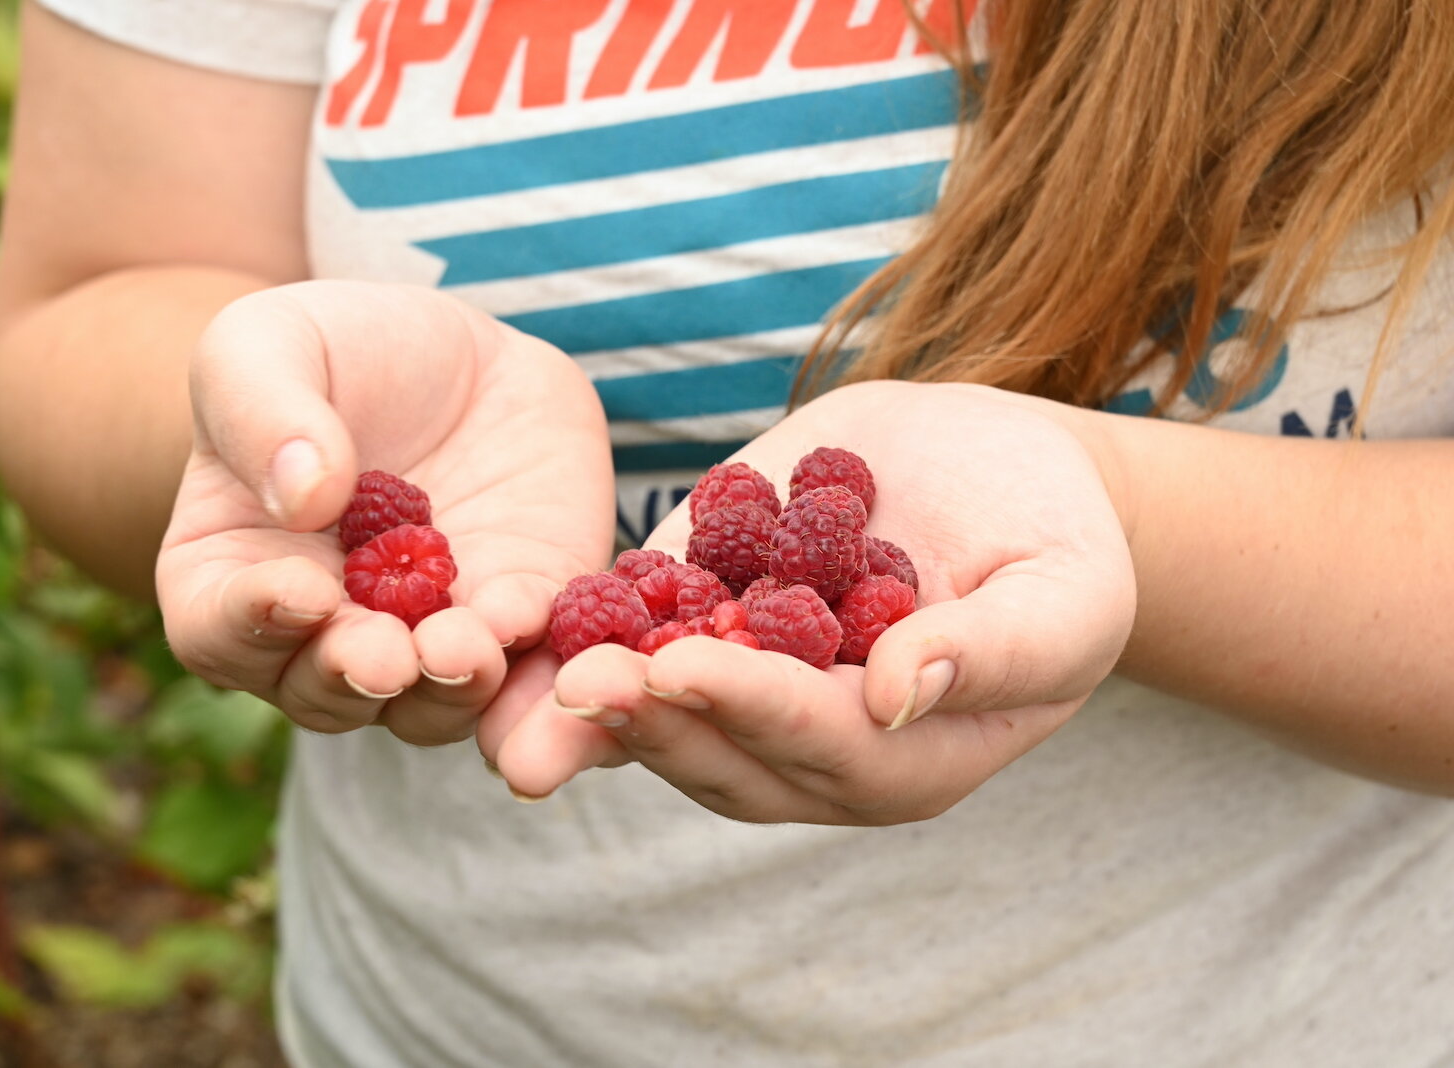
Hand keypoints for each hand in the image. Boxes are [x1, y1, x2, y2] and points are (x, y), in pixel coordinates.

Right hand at [157, 281, 613, 742]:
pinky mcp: (518, 620)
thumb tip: (302, 498)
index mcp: (232, 578)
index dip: (250, 622)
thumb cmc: (332, 350)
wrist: (460, 353)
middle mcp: (323, 636)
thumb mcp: (268, 345)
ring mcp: (425, 640)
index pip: (219, 630)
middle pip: (326, 690)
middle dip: (356, 675)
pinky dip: (530, 664)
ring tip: (464, 649)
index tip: (298, 592)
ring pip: (430, 702)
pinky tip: (530, 617)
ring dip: (447, 688)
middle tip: (385, 655)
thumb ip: (264, 414)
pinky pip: (527, 663)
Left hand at [480, 381, 1134, 822]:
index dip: (755, 710)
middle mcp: (819, 746)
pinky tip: (541, 620)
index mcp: (911, 759)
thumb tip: (898, 694)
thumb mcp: (1063, 595)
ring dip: (606, 699)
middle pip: (729, 755)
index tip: (686, 669)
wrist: (995, 469)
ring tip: (545, 668)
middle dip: (656, 719)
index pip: (826, 747)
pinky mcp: (715, 625)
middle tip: (585, 681)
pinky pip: (650, 642)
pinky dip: (594, 635)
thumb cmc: (1054, 542)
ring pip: (672, 719)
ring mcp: (758, 692)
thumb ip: (997, 650)